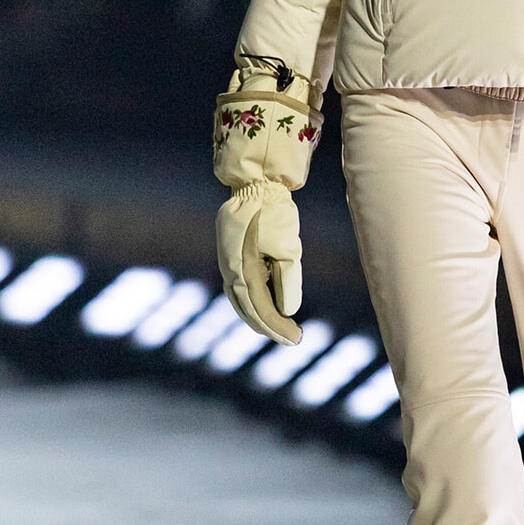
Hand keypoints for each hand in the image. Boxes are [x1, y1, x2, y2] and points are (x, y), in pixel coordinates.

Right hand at [216, 181, 301, 341]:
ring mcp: (226, 264)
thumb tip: (289, 311)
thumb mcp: (288, 247)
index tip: (297, 339)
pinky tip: (265, 308)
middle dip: (270, 327)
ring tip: (280, 329)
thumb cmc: (274, 213)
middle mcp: (230, 270)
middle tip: (292, 339)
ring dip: (259, 317)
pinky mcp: (229, 258)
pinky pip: (238, 288)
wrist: (254, 184)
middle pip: (248, 309)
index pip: (261, 308)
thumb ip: (289, 280)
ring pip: (241, 301)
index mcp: (242, 269)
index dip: (278, 327)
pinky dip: (251, 302)